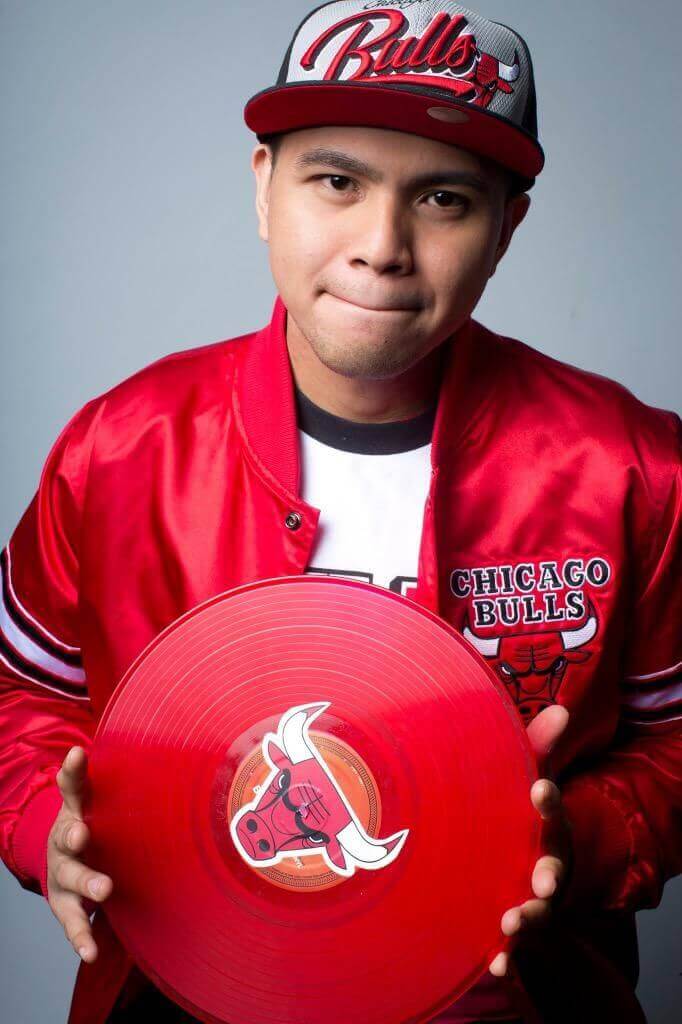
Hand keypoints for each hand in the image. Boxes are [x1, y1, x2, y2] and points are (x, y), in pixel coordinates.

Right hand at [47, 745, 113, 962]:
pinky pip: (71, 922)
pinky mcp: (65, 903)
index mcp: (76, 810)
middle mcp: (64, 839)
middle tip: (82, 836)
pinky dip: (80, 936)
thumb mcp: (105, 799)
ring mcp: (62, 872)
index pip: (72, 785)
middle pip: (66, 836)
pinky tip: (90, 951)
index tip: (77, 755)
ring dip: (85, 883)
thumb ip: (129, 780)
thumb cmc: (99, 822)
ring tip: (103, 890)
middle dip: (73, 837)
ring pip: (69, 879)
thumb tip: (178, 751)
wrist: (68, 854)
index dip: (73, 771)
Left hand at [489, 704, 572, 976]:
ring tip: (512, 920)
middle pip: (553, 868)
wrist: (519, 872)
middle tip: (544, 878)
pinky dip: (506, 958)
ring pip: (535, 911)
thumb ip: (536, 746)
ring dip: (527, 917)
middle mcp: (545, 863)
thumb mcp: (521, 779)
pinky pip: (511, 947)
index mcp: (547, 827)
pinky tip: (494, 964)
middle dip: (550, 873)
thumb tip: (561, 709)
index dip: (547, 800)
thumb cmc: (516, 817)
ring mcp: (530, 898)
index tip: (539, 788)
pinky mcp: (512, 927)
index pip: (552, 811)